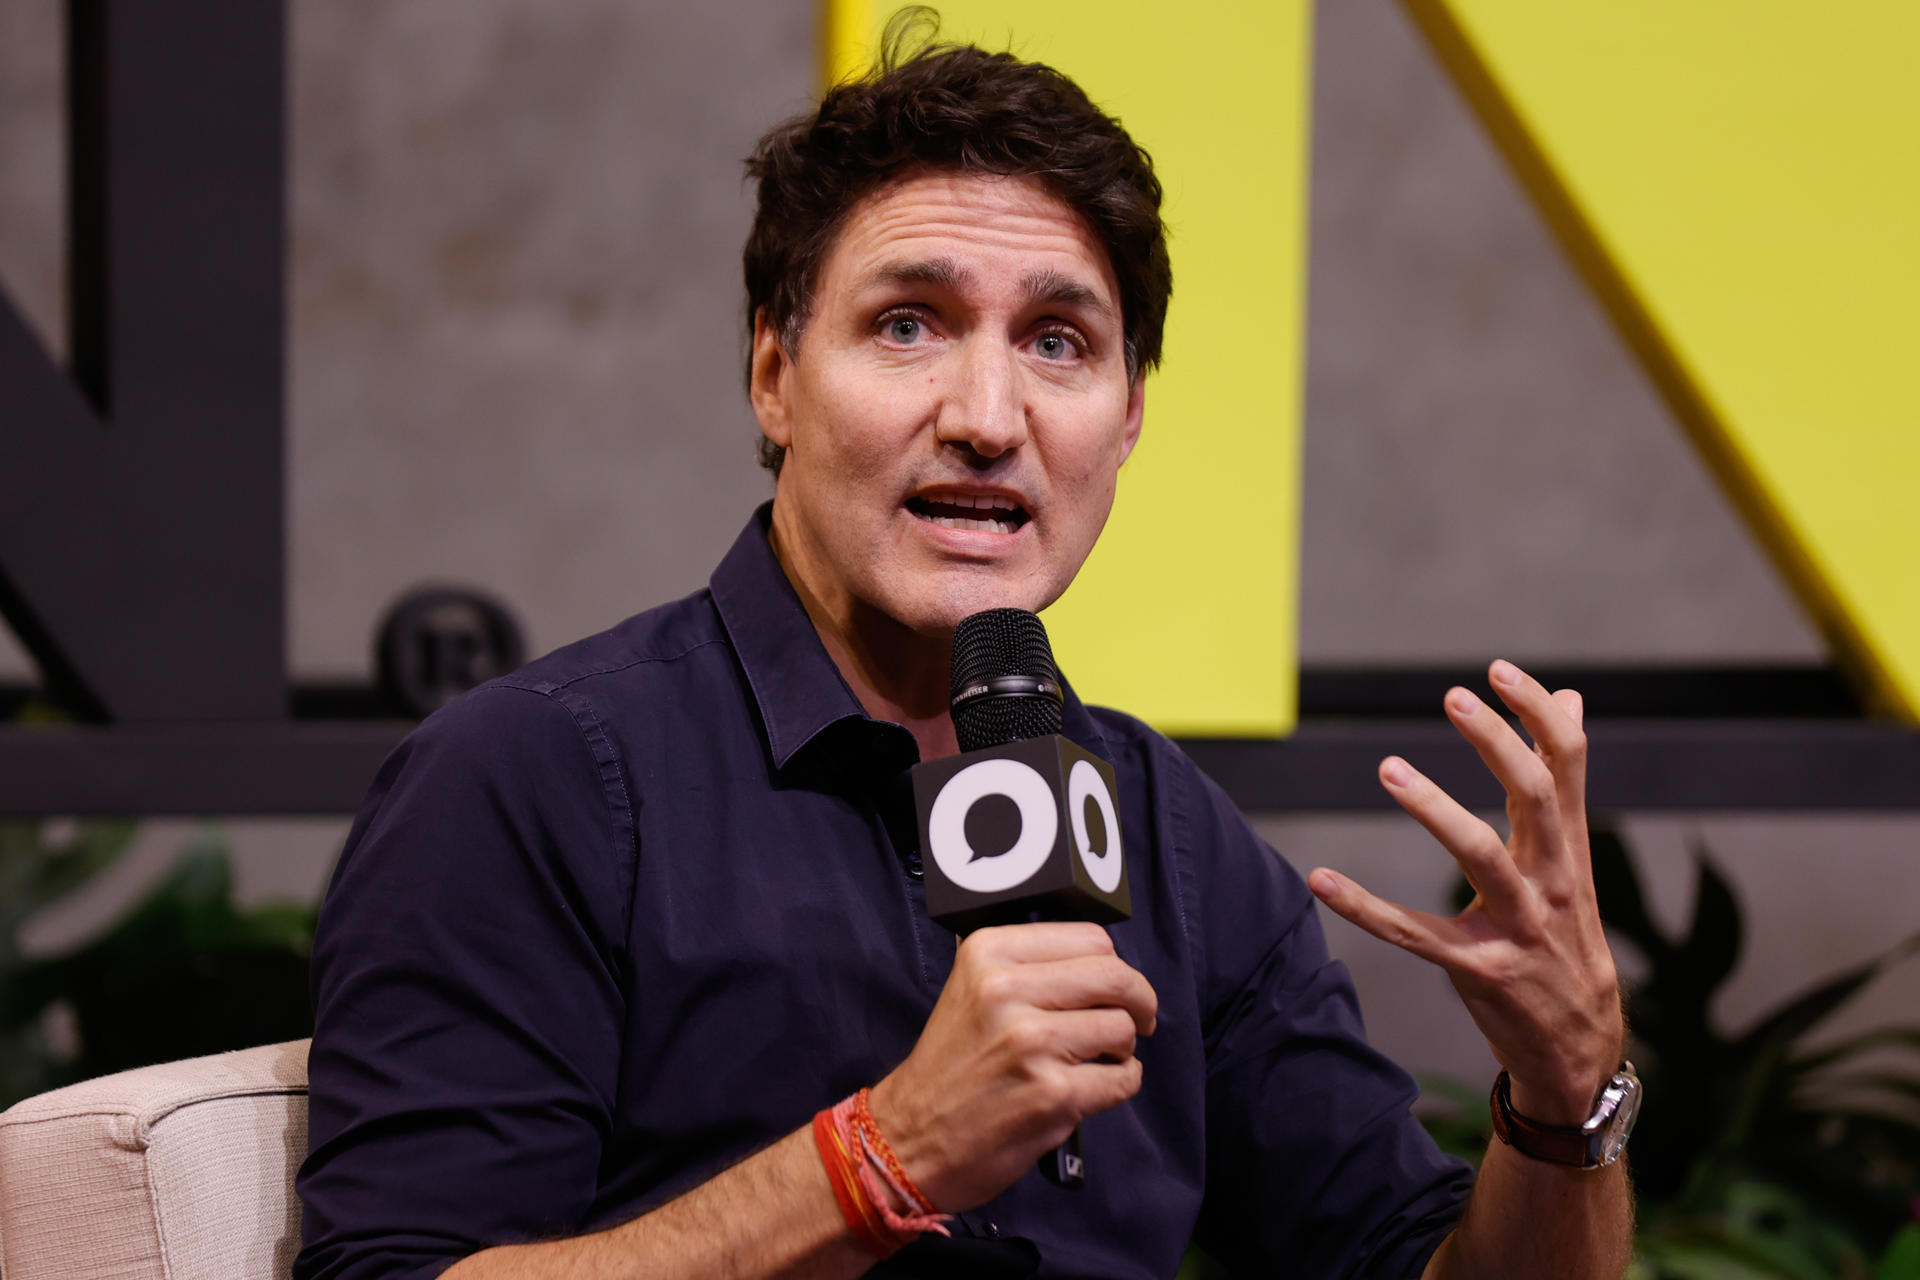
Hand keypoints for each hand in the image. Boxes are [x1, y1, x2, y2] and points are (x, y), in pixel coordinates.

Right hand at [868, 922, 1156, 1210]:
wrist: (910, 1138)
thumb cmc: (951, 1065)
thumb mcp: (972, 988)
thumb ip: (1029, 966)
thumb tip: (1105, 962)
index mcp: (988, 953)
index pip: (1090, 938)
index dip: (1115, 964)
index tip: (1117, 988)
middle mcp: (1006, 991)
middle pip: (1116, 977)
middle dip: (1140, 1001)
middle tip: (1139, 1020)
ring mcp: (1031, 1044)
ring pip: (1122, 1029)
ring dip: (1123, 1049)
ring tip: (1096, 1060)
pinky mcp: (1053, 1094)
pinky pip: (1123, 1080)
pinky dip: (1121, 1084)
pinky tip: (1093, 1087)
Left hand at [1308, 659, 1622, 1125]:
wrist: (1580, 1052)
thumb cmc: (1566, 941)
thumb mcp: (1572, 861)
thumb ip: (1563, 783)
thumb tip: (1572, 697)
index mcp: (1571, 850)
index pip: (1566, 766)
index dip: (1538, 714)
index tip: (1497, 671)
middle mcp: (1553, 882)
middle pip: (1534, 796)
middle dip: (1498, 743)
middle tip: (1453, 696)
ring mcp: (1519, 928)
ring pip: (1481, 855)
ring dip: (1436, 808)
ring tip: (1390, 766)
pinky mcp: (1481, 970)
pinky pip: (1414, 933)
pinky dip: (1365, 907)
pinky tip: (1320, 879)